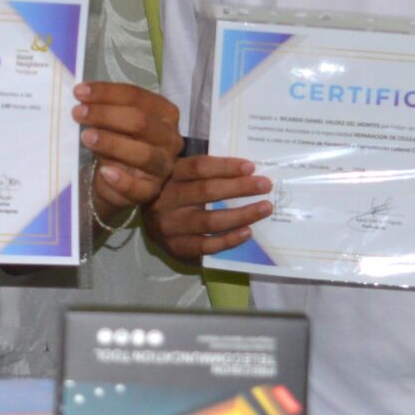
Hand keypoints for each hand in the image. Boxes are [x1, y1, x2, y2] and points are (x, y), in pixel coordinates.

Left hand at [75, 82, 183, 218]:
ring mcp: (163, 166)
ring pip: (142, 154)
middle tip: (78, 113)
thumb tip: (83, 98)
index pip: (137, 97)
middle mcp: (169, 138)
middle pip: (141, 122)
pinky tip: (104, 172)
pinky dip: (121, 179)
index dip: (107, 93)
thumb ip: (106, 110)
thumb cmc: (117, 142)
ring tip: (86, 137)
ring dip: (112, 143)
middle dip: (106, 115)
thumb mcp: (114, 123)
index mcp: (164, 113)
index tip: (79, 92)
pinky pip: (138, 187)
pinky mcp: (151, 191)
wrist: (116, 181)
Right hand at [148, 153, 272, 258]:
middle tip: (265, 185)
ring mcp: (170, 225)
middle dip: (239, 188)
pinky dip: (229, 239)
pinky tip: (248, 232)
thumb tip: (247, 169)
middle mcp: (166, 199)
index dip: (225, 166)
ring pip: (209, 220)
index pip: (199, 167)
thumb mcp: (181, 175)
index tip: (250, 167)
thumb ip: (205, 171)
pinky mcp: (176, 247)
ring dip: (241, 214)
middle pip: (206, 192)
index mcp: (169, 175)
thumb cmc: (174, 193)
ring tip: (264, 208)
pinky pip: (207, 245)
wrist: (149, 223)